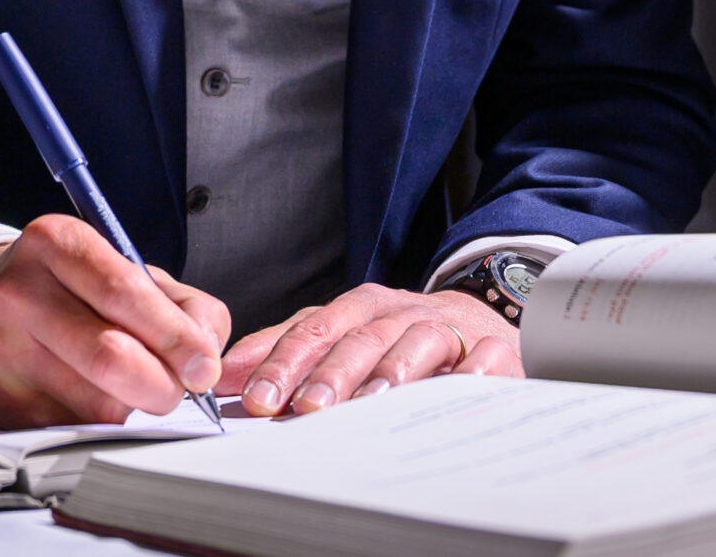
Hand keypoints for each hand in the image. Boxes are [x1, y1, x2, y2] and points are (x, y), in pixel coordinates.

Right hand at [0, 215, 230, 428]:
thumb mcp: (121, 269)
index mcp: (55, 243)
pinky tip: (88, 397)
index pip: (124, 292)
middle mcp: (20, 292)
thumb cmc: (65, 290)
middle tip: (175, 389)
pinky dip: (100, 424)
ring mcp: (3, 352)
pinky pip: (76, 431)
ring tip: (125, 385)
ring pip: (98, 405)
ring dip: (132, 407)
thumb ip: (180, 304)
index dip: (175, 336)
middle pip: (112, 357)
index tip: (204, 366)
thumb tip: (207, 358)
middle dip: (162, 385)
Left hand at [224, 285, 520, 416]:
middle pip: (360, 338)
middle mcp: (398, 313)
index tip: (256, 398)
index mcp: (358, 307)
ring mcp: (445, 328)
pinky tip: (456, 389)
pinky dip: (472, 372)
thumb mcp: (339, 331)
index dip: (283, 362)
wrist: (476, 318)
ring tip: (367, 404)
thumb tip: (225, 374)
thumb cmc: (396, 335)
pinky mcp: (489, 350)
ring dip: (390, 373)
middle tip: (303, 408)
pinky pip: (482, 358)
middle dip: (329, 373)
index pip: (313, 329)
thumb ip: (284, 348)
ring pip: (414, 344)